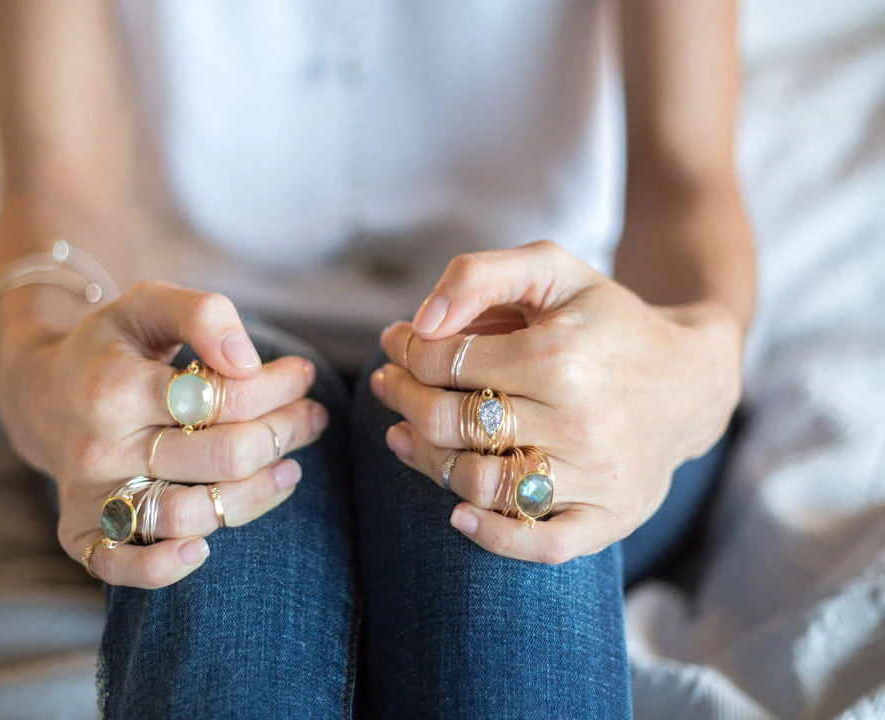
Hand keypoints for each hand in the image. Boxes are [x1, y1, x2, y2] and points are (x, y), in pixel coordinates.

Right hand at [0, 281, 328, 587]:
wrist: (41, 394)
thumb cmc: (112, 348)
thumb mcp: (148, 304)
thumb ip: (201, 314)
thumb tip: (247, 361)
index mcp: (116, 387)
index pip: (221, 396)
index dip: (278, 386)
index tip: (302, 375)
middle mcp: (100, 447)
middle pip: (221, 456)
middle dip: (283, 433)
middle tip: (311, 417)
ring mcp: (90, 495)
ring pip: (189, 515)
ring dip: (257, 494)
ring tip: (289, 467)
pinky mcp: (80, 532)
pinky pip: (122, 567)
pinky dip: (166, 567)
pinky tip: (208, 546)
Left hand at [371, 241, 741, 563]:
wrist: (690, 380)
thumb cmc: (606, 321)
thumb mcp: (552, 269)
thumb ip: (479, 275)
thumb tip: (420, 324)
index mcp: (558, 356)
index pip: (445, 363)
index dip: (405, 351)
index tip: (397, 343)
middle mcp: (577, 421)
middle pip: (451, 424)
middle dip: (403, 400)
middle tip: (389, 385)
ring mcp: (594, 476)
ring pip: (477, 483)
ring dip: (424, 460)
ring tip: (403, 435)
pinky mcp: (608, 518)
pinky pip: (537, 544)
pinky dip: (488, 536)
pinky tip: (456, 513)